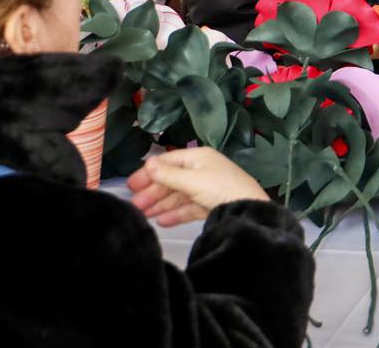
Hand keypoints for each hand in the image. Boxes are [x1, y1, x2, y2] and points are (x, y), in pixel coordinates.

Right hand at [126, 147, 268, 226]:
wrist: (248, 209)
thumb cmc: (219, 188)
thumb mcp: (192, 180)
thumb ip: (168, 174)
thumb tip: (148, 163)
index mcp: (199, 158)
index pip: (168, 161)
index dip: (148, 172)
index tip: (131, 185)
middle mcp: (202, 170)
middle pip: (172, 179)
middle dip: (153, 192)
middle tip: (134, 205)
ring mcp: (207, 188)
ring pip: (179, 195)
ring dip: (160, 204)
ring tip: (143, 215)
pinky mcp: (211, 205)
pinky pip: (189, 207)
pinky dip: (175, 214)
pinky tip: (161, 221)